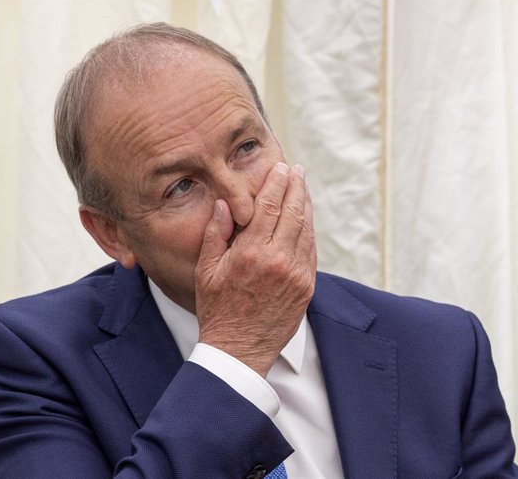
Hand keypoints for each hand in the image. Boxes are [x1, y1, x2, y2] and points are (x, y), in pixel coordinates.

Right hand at [194, 162, 316, 376]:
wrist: (239, 350)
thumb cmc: (217, 310)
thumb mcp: (206, 271)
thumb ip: (215, 234)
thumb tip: (224, 204)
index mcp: (250, 253)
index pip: (269, 206)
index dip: (277, 183)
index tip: (281, 167)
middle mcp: (278, 261)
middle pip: (293, 212)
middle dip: (296, 187)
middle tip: (297, 170)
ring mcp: (296, 274)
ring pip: (306, 229)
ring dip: (306, 205)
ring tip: (303, 189)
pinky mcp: (307, 287)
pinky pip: (311, 250)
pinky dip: (309, 230)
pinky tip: (305, 219)